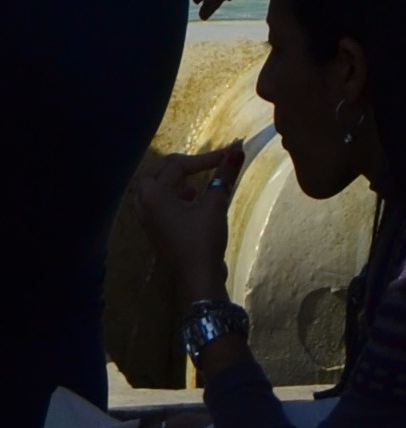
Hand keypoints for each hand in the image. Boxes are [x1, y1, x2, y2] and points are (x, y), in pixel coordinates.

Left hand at [132, 144, 241, 306]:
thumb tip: (237, 149)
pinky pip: (157, 204)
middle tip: (200, 162)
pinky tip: (192, 197)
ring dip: (172, 180)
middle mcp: (145, 206)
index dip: (205, 157)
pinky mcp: (156, 232)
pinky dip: (172, 195)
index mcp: (154, 195)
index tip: (229, 155)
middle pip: (155, 173)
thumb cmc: (202, 238)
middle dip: (178, 164)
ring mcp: (148, 221)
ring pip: (153, 190)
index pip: (178, 165)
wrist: (198, 278)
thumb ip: (224, 174)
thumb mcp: (215, 203)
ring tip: (193, 178)